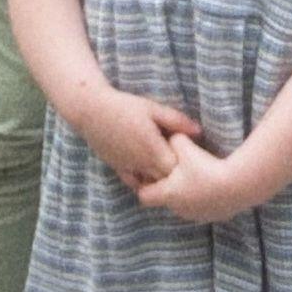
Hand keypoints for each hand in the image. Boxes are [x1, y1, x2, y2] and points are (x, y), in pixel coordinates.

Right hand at [75, 88, 199, 186]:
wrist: (90, 110)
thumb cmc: (124, 106)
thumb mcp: (153, 108)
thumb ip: (177, 121)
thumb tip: (200, 131)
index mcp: (153, 149)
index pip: (177, 169)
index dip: (185, 165)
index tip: (190, 155)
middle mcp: (141, 163)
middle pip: (165, 180)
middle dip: (174, 176)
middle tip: (182, 165)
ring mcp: (128, 168)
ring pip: (149, 184)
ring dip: (159, 180)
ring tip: (167, 170)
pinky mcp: (118, 168)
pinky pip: (134, 183)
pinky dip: (143, 181)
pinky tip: (149, 174)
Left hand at [137, 134, 252, 224]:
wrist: (237, 185)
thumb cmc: (205, 166)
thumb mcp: (185, 146)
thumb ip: (173, 140)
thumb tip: (172, 136)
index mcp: (168, 194)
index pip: (143, 196)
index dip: (144, 184)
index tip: (150, 173)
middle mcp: (179, 209)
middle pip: (166, 200)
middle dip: (169, 186)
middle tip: (177, 170)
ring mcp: (197, 215)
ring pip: (185, 204)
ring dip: (187, 193)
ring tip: (198, 176)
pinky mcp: (214, 217)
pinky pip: (203, 207)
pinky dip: (204, 197)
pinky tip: (214, 183)